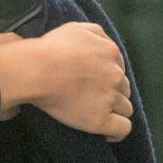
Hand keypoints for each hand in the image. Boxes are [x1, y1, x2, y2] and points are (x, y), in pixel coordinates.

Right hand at [0, 22, 133, 139]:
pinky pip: (122, 129)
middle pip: (123, 89)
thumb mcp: (77, 28)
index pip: (120, 69)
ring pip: (125, 108)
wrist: (37, 70)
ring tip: (96, 114)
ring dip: (114, 111)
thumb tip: (106, 46)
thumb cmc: (51, 48)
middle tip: (92, 97)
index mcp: (111, 53)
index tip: (95, 83)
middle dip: (112, 93)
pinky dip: (116, 133)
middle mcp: (116, 76)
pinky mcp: (101, 120)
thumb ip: (97, 34)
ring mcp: (110, 99)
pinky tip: (107, 134)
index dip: (108, 77)